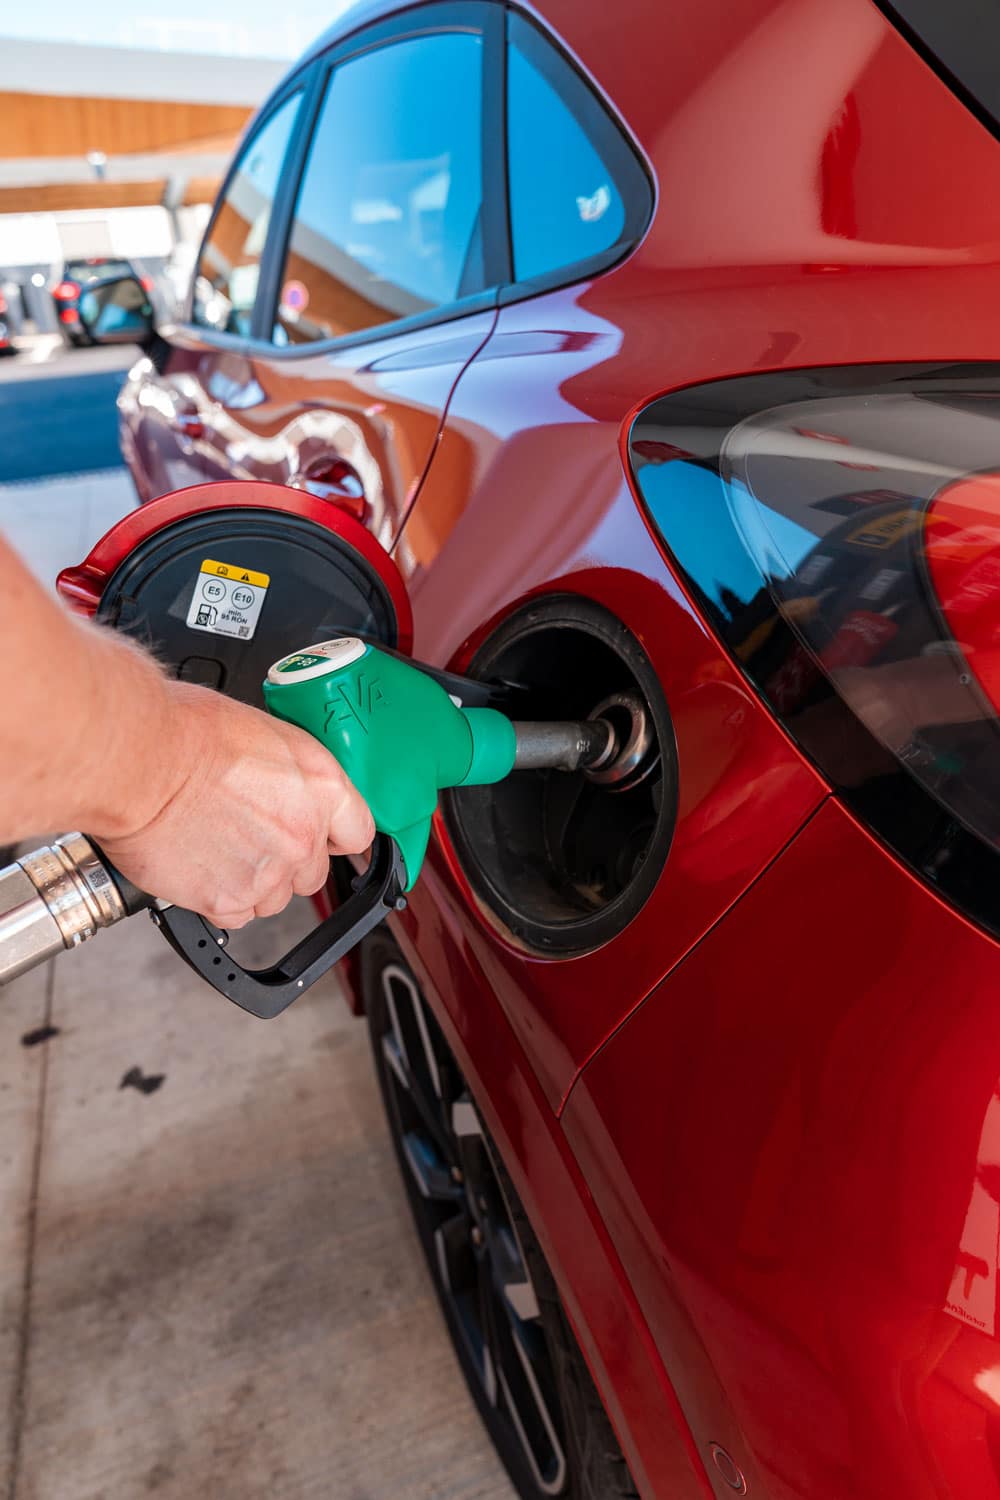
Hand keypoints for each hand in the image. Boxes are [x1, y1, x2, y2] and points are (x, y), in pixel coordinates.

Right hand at [98, 681, 373, 927]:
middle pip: (314, 872)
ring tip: (217, 846)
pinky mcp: (227, 899)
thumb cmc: (185, 731)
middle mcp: (302, 834)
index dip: (336, 835)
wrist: (135, 759)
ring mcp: (268, 872)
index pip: (358, 832)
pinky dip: (218, 899)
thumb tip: (296, 788)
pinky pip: (237, 915)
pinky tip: (200, 865)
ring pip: (275, 898)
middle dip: (287, 859)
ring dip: (252, 881)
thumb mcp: (264, 732)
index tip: (325, 839)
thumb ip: (293, 774)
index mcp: (321, 787)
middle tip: (249, 834)